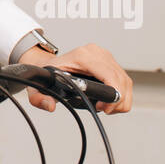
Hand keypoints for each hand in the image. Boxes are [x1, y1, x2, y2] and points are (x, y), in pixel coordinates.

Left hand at [16, 42, 132, 114]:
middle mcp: (96, 53)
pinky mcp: (109, 62)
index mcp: (83, 56)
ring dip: (121, 99)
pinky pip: (124, 80)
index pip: (109, 75)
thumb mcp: (40, 86)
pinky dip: (121, 94)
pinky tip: (110, 101)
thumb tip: (50, 105)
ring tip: (107, 108)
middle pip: (121, 80)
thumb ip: (39, 98)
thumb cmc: (48, 72)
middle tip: (105, 110)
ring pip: (125, 81)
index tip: (104, 107)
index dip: (112, 94)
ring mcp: (104, 56)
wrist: (47, 63)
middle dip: (117, 101)